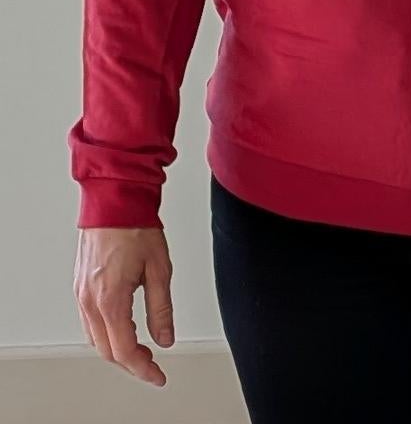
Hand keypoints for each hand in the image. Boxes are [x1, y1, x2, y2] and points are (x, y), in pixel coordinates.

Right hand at [73, 226, 173, 385]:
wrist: (115, 199)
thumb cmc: (136, 226)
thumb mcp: (160, 269)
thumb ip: (162, 308)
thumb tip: (166, 337)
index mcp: (110, 299)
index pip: (124, 350)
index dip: (143, 369)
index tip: (158, 376)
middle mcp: (90, 299)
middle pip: (107, 350)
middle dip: (131, 363)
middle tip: (152, 365)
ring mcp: (81, 293)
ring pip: (95, 338)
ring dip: (117, 350)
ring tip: (141, 350)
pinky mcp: (80, 285)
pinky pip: (89, 322)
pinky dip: (106, 333)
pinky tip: (122, 329)